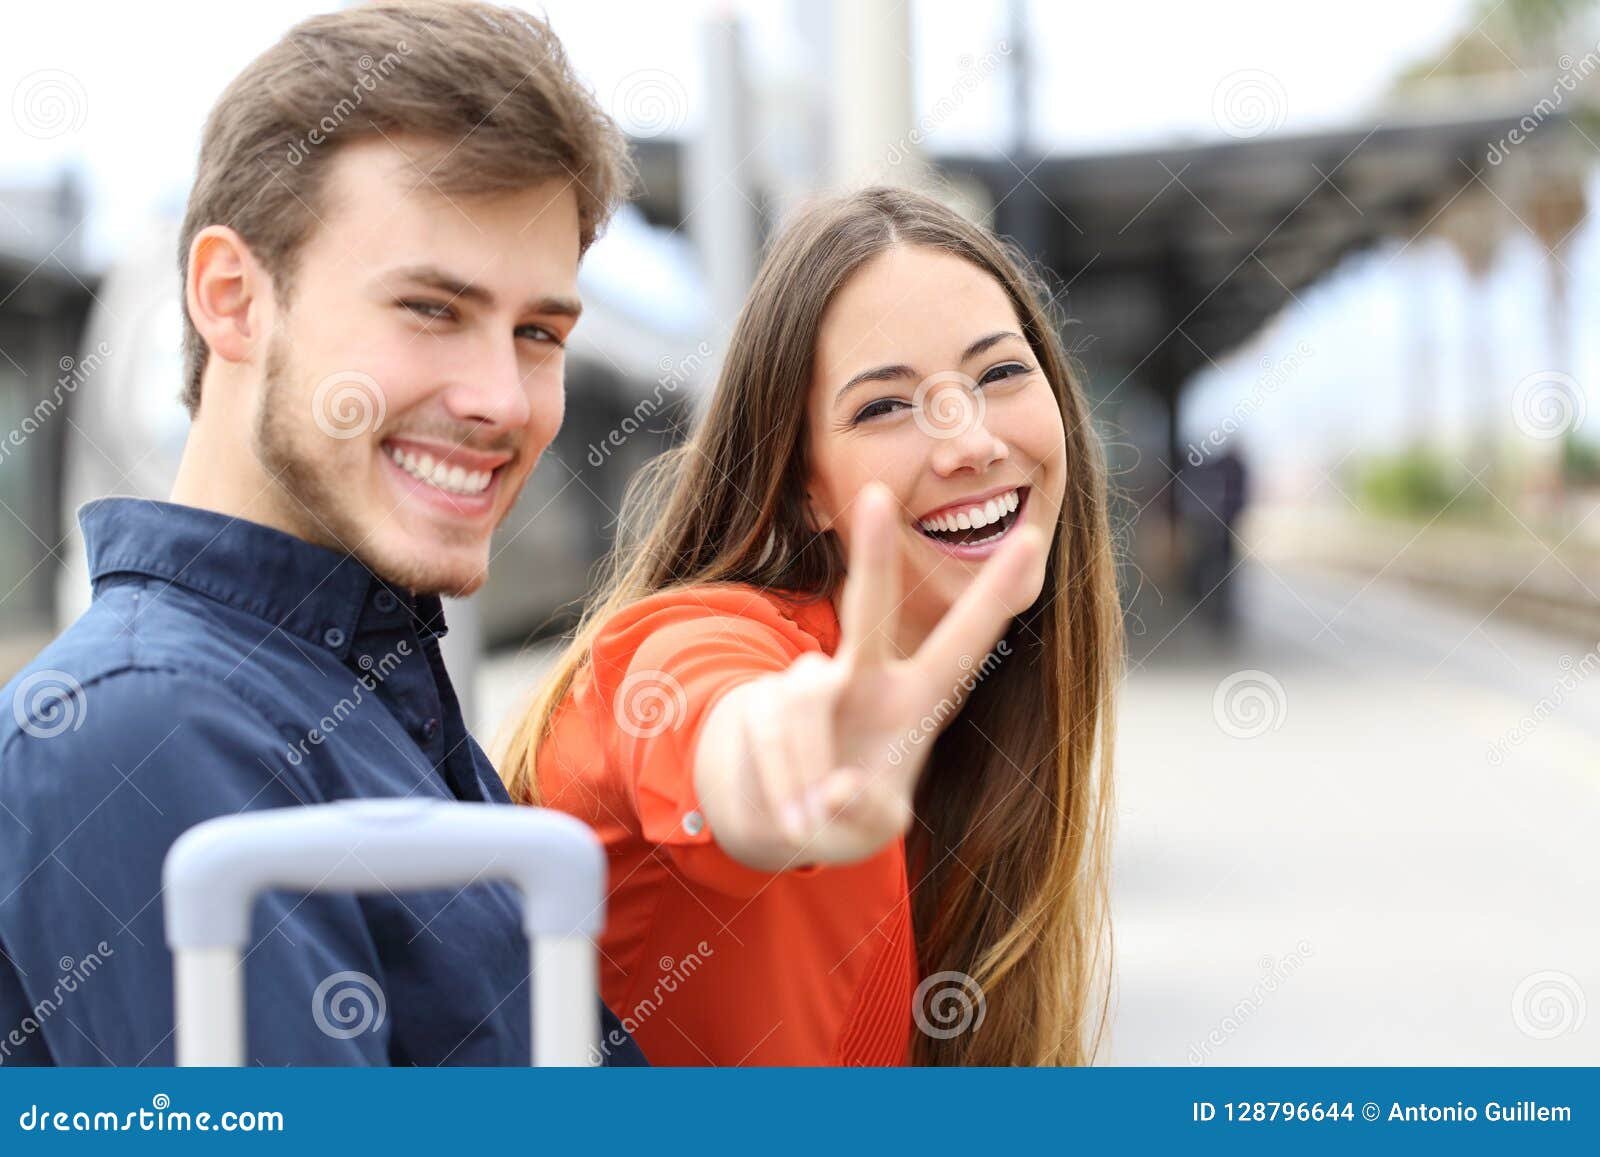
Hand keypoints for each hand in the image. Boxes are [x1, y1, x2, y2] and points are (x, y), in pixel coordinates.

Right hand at [692, 481, 1044, 869]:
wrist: (774, 814)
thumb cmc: (844, 805)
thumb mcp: (875, 821)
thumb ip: (869, 812)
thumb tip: (839, 791)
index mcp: (916, 700)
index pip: (963, 642)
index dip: (996, 595)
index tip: (1035, 541)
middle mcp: (865, 677)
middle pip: (867, 609)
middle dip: (872, 555)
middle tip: (873, 492)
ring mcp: (808, 685)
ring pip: (805, 709)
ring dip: (807, 774)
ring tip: (809, 821)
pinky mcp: (758, 702)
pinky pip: (771, 739)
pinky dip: (783, 790)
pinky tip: (791, 817)